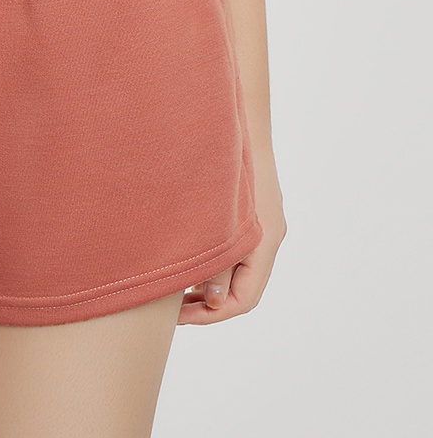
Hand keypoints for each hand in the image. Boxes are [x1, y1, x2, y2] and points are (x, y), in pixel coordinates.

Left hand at [178, 151, 286, 324]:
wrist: (239, 120)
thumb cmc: (227, 164)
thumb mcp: (218, 219)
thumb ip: (215, 260)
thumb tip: (210, 301)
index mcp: (265, 241)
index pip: (244, 299)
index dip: (211, 315)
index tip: (177, 317)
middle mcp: (267, 236)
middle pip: (241, 289)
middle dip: (206, 305)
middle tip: (169, 311)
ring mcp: (260, 224)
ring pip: (236, 270)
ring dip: (206, 284)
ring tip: (171, 289)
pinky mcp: (248, 213)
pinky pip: (233, 251)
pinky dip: (210, 262)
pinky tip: (182, 259)